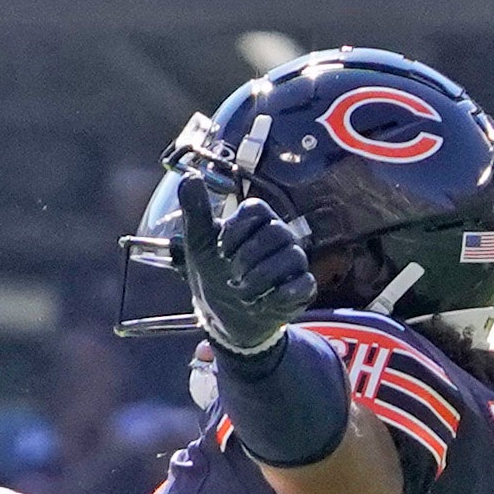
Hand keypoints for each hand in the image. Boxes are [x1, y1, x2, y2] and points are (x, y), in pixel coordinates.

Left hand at [170, 170, 316, 363]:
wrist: (224, 317)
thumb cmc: (215, 274)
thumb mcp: (199, 244)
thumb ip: (195, 211)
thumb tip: (190, 176)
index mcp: (257, 222)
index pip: (257, 209)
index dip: (237, 230)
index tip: (221, 250)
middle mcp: (280, 237)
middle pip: (276, 233)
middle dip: (248, 258)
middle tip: (231, 275)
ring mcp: (294, 262)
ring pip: (292, 257)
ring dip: (260, 279)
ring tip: (242, 293)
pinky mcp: (302, 288)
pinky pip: (303, 284)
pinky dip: (280, 295)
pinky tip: (261, 303)